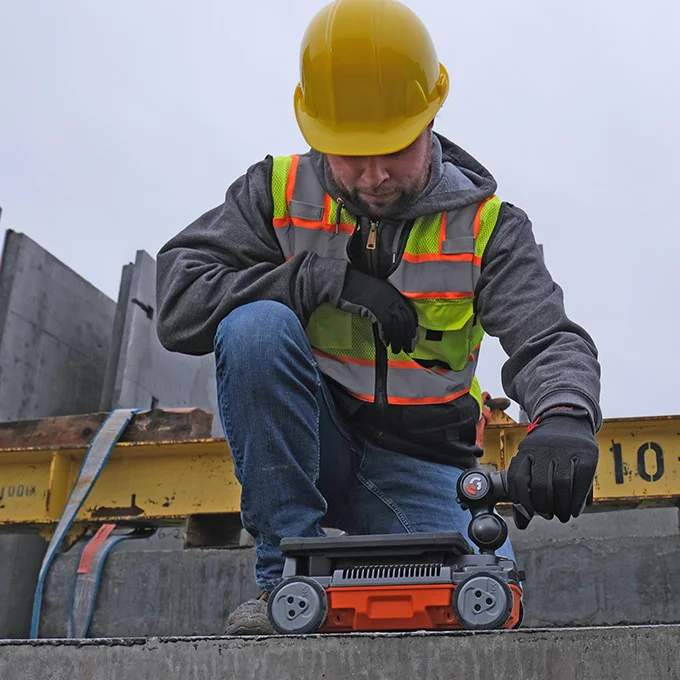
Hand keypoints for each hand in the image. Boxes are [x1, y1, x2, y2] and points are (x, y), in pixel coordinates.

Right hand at [337, 266, 417, 353]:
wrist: (346, 281)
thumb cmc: (358, 287)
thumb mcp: (377, 292)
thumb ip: (386, 302)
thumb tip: (390, 318)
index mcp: (394, 293)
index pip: (410, 312)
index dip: (412, 326)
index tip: (413, 336)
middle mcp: (392, 298)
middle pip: (406, 321)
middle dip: (408, 337)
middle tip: (408, 348)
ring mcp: (385, 303)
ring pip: (397, 325)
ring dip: (398, 340)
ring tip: (396, 349)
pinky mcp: (376, 309)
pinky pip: (386, 326)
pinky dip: (387, 336)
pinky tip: (386, 343)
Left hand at [507, 407, 598, 528]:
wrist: (568, 419)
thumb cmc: (546, 449)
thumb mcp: (531, 458)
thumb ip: (525, 486)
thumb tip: (521, 522)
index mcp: (526, 449)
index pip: (518, 479)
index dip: (521, 502)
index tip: (526, 516)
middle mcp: (544, 448)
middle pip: (540, 485)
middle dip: (543, 507)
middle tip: (547, 515)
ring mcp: (567, 449)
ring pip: (561, 484)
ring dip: (561, 507)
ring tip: (562, 516)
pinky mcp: (587, 453)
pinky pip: (582, 481)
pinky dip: (577, 500)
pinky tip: (575, 510)